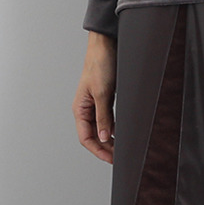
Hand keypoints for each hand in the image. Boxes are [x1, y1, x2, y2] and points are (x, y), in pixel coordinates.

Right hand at [73, 30, 117, 162]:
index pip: (86, 138)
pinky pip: (107, 120)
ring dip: (110, 140)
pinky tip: (123, 133)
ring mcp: (95, 105)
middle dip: (105, 148)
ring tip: (122, 149)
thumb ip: (103, 117)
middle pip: (93, 136)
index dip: (98, 150)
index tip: (111, 158)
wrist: (106, 45)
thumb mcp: (102, 94)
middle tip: (119, 157)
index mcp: (80, 109)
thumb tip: (104, 138)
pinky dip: (114, 128)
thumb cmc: (99, 64)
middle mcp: (85, 109)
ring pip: (101, 129)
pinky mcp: (104, 99)